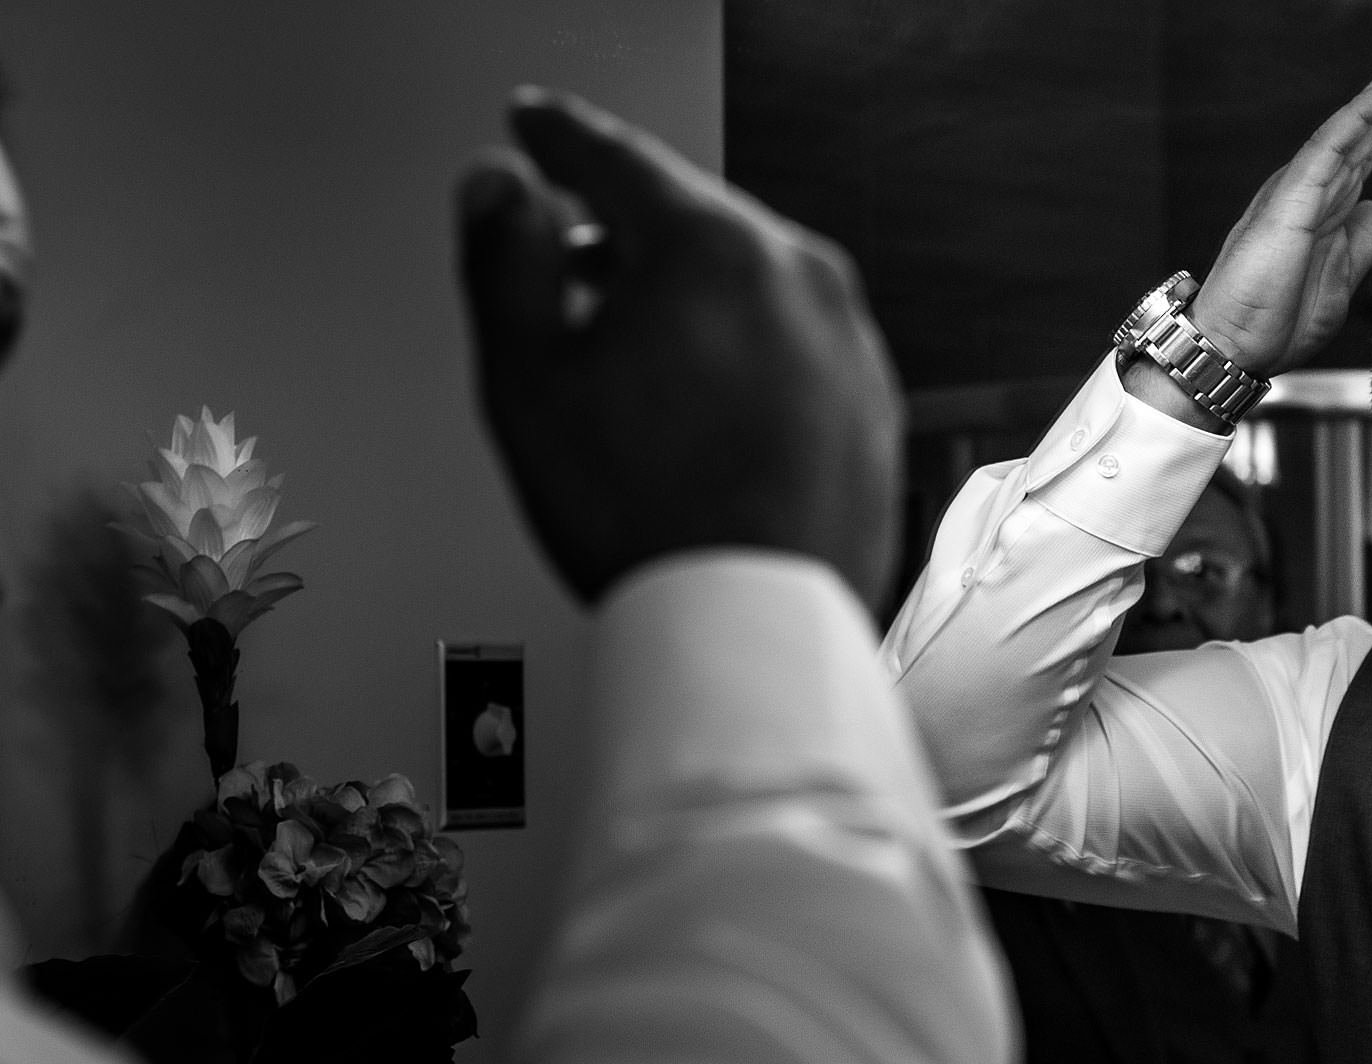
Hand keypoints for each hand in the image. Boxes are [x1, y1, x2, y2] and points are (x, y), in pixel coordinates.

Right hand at [456, 89, 900, 607]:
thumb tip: (501, 191)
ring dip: (683, 297)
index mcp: (711, 248)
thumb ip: (504, 261)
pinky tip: (698, 406)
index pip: (615, 158)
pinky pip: (788, 350)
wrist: (752, 625)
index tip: (533, 130)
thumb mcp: (527, 378)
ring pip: (746, 286)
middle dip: (622, 230)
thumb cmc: (646, 515)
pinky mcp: (871, 409)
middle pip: (690, 222)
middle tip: (566, 247)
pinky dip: (738, 355)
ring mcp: (847, 344)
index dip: (556, 139)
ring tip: (626, 346)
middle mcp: (798, 277)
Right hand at [1183, 21, 1371, 379]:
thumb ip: (1361, 241)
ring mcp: (1302, 189)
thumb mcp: (1341, 282)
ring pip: (1355, 123)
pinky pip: (1330, 148)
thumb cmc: (1274, 321)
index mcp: (1330, 202)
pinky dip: (1362, 116)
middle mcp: (1317, 185)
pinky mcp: (1289, 202)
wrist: (1232, 350)